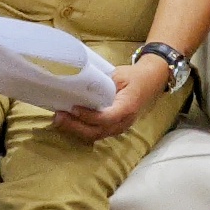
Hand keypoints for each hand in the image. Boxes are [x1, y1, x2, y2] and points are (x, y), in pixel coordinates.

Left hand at [55, 54, 175, 144]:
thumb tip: (78, 84)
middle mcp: (124, 122)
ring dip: (76, 129)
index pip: (107, 118)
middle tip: (58, 116)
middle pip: (98, 131)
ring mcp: (120, 127)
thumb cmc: (134, 76)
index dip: (89, 116)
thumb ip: (102, 82)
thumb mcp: (119, 74)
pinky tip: (68, 122)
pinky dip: (81, 129)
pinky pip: (96, 133)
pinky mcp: (114, 128)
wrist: (150, 81)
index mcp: (127, 107)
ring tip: (59, 120)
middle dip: (76, 126)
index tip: (73, 108)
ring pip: (95, 135)